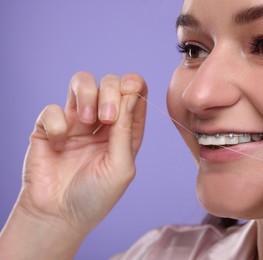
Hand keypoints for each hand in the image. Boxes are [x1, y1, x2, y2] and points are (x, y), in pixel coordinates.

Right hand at [18, 72, 146, 234]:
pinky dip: (56, 121)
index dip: (134, 84)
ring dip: (87, 94)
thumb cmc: (95, 197)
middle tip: (107, 118)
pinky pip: (52, 108)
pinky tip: (59, 142)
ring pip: (82, 82)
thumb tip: (132, 94)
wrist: (58, 216)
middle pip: (110, 83)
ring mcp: (76, 122)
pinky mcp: (49, 127)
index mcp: (126, 131)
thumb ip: (126, 131)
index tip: (130, 89)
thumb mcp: (121, 167)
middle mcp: (103, 123)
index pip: (134, 93)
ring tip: (88, 120)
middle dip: (111, 92)